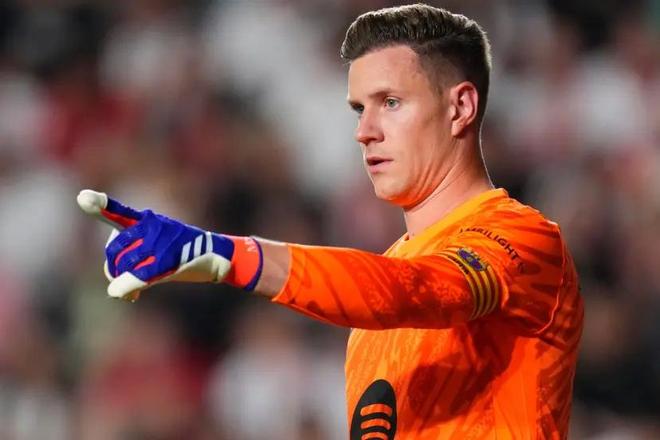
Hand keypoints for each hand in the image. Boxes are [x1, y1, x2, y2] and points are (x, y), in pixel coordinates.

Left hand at [77, 190, 254, 300]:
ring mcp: (160, 240)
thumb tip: (114, 292)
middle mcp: (150, 226)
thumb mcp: (157, 252)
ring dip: (123, 283)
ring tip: (132, 293)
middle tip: (125, 282)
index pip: (117, 212)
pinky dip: (128, 287)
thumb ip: (131, 264)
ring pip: (123, 266)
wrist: (217, 257)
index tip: (82, 198)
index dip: (100, 206)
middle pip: (113, 252)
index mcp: (145, 220)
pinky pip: (140, 275)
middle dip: (114, 270)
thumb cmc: (183, 255)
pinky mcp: (168, 258)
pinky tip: (127, 297)